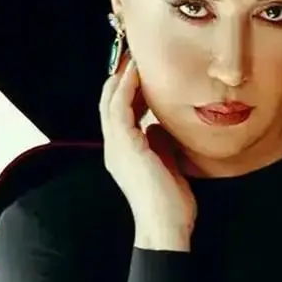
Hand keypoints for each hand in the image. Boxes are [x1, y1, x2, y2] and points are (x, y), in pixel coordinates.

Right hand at [99, 55, 196, 250]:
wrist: (166, 226)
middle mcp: (115, 147)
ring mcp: (116, 146)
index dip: (128, 88)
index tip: (142, 68)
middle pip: (110, 102)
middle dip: (121, 77)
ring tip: (133, 56)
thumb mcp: (166, 164)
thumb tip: (160, 126)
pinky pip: (119, 108)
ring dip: (122, 76)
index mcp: (124, 152)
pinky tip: (137, 72)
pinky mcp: (124, 146)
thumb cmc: (171, 202)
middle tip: (134, 54)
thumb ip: (160, 144)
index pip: (120, 112)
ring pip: (110, 101)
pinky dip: (127, 87)